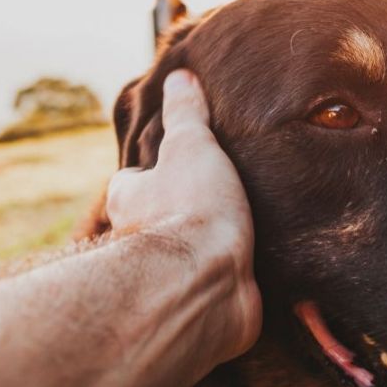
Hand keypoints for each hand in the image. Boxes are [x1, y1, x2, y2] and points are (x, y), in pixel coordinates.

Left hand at [105, 69, 260, 362]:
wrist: (207, 285)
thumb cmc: (192, 210)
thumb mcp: (191, 146)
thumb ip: (186, 114)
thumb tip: (179, 76)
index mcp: (130, 201)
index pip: (132, 182)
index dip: (151, 173)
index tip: (176, 167)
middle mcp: (139, 245)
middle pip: (153, 224)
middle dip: (176, 217)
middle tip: (213, 204)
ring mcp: (171, 280)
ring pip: (183, 261)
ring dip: (205, 255)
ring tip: (244, 238)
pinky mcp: (201, 311)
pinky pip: (216, 294)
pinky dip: (230, 288)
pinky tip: (257, 278)